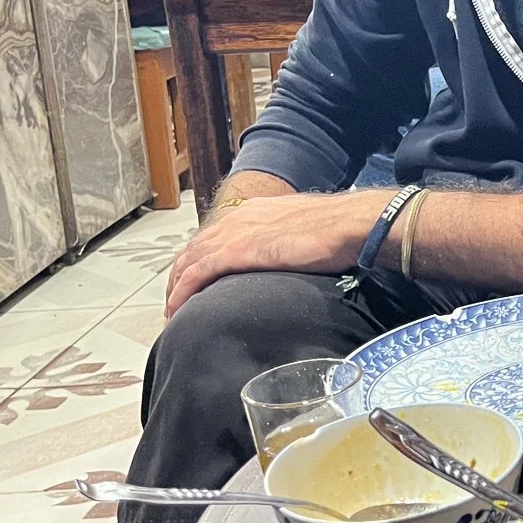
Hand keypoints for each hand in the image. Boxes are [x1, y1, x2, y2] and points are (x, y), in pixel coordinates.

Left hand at [165, 192, 385, 317]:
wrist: (350, 224)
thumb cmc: (339, 230)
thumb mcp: (304, 231)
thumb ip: (288, 241)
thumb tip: (290, 259)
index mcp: (255, 211)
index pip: (213, 236)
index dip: (198, 260)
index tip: (193, 283)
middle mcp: (238, 218)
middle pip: (193, 249)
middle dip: (179, 276)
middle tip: (175, 302)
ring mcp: (235, 233)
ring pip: (189, 261)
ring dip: (176, 287)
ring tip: (172, 311)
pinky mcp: (238, 251)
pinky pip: (197, 273)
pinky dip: (183, 292)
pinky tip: (177, 308)